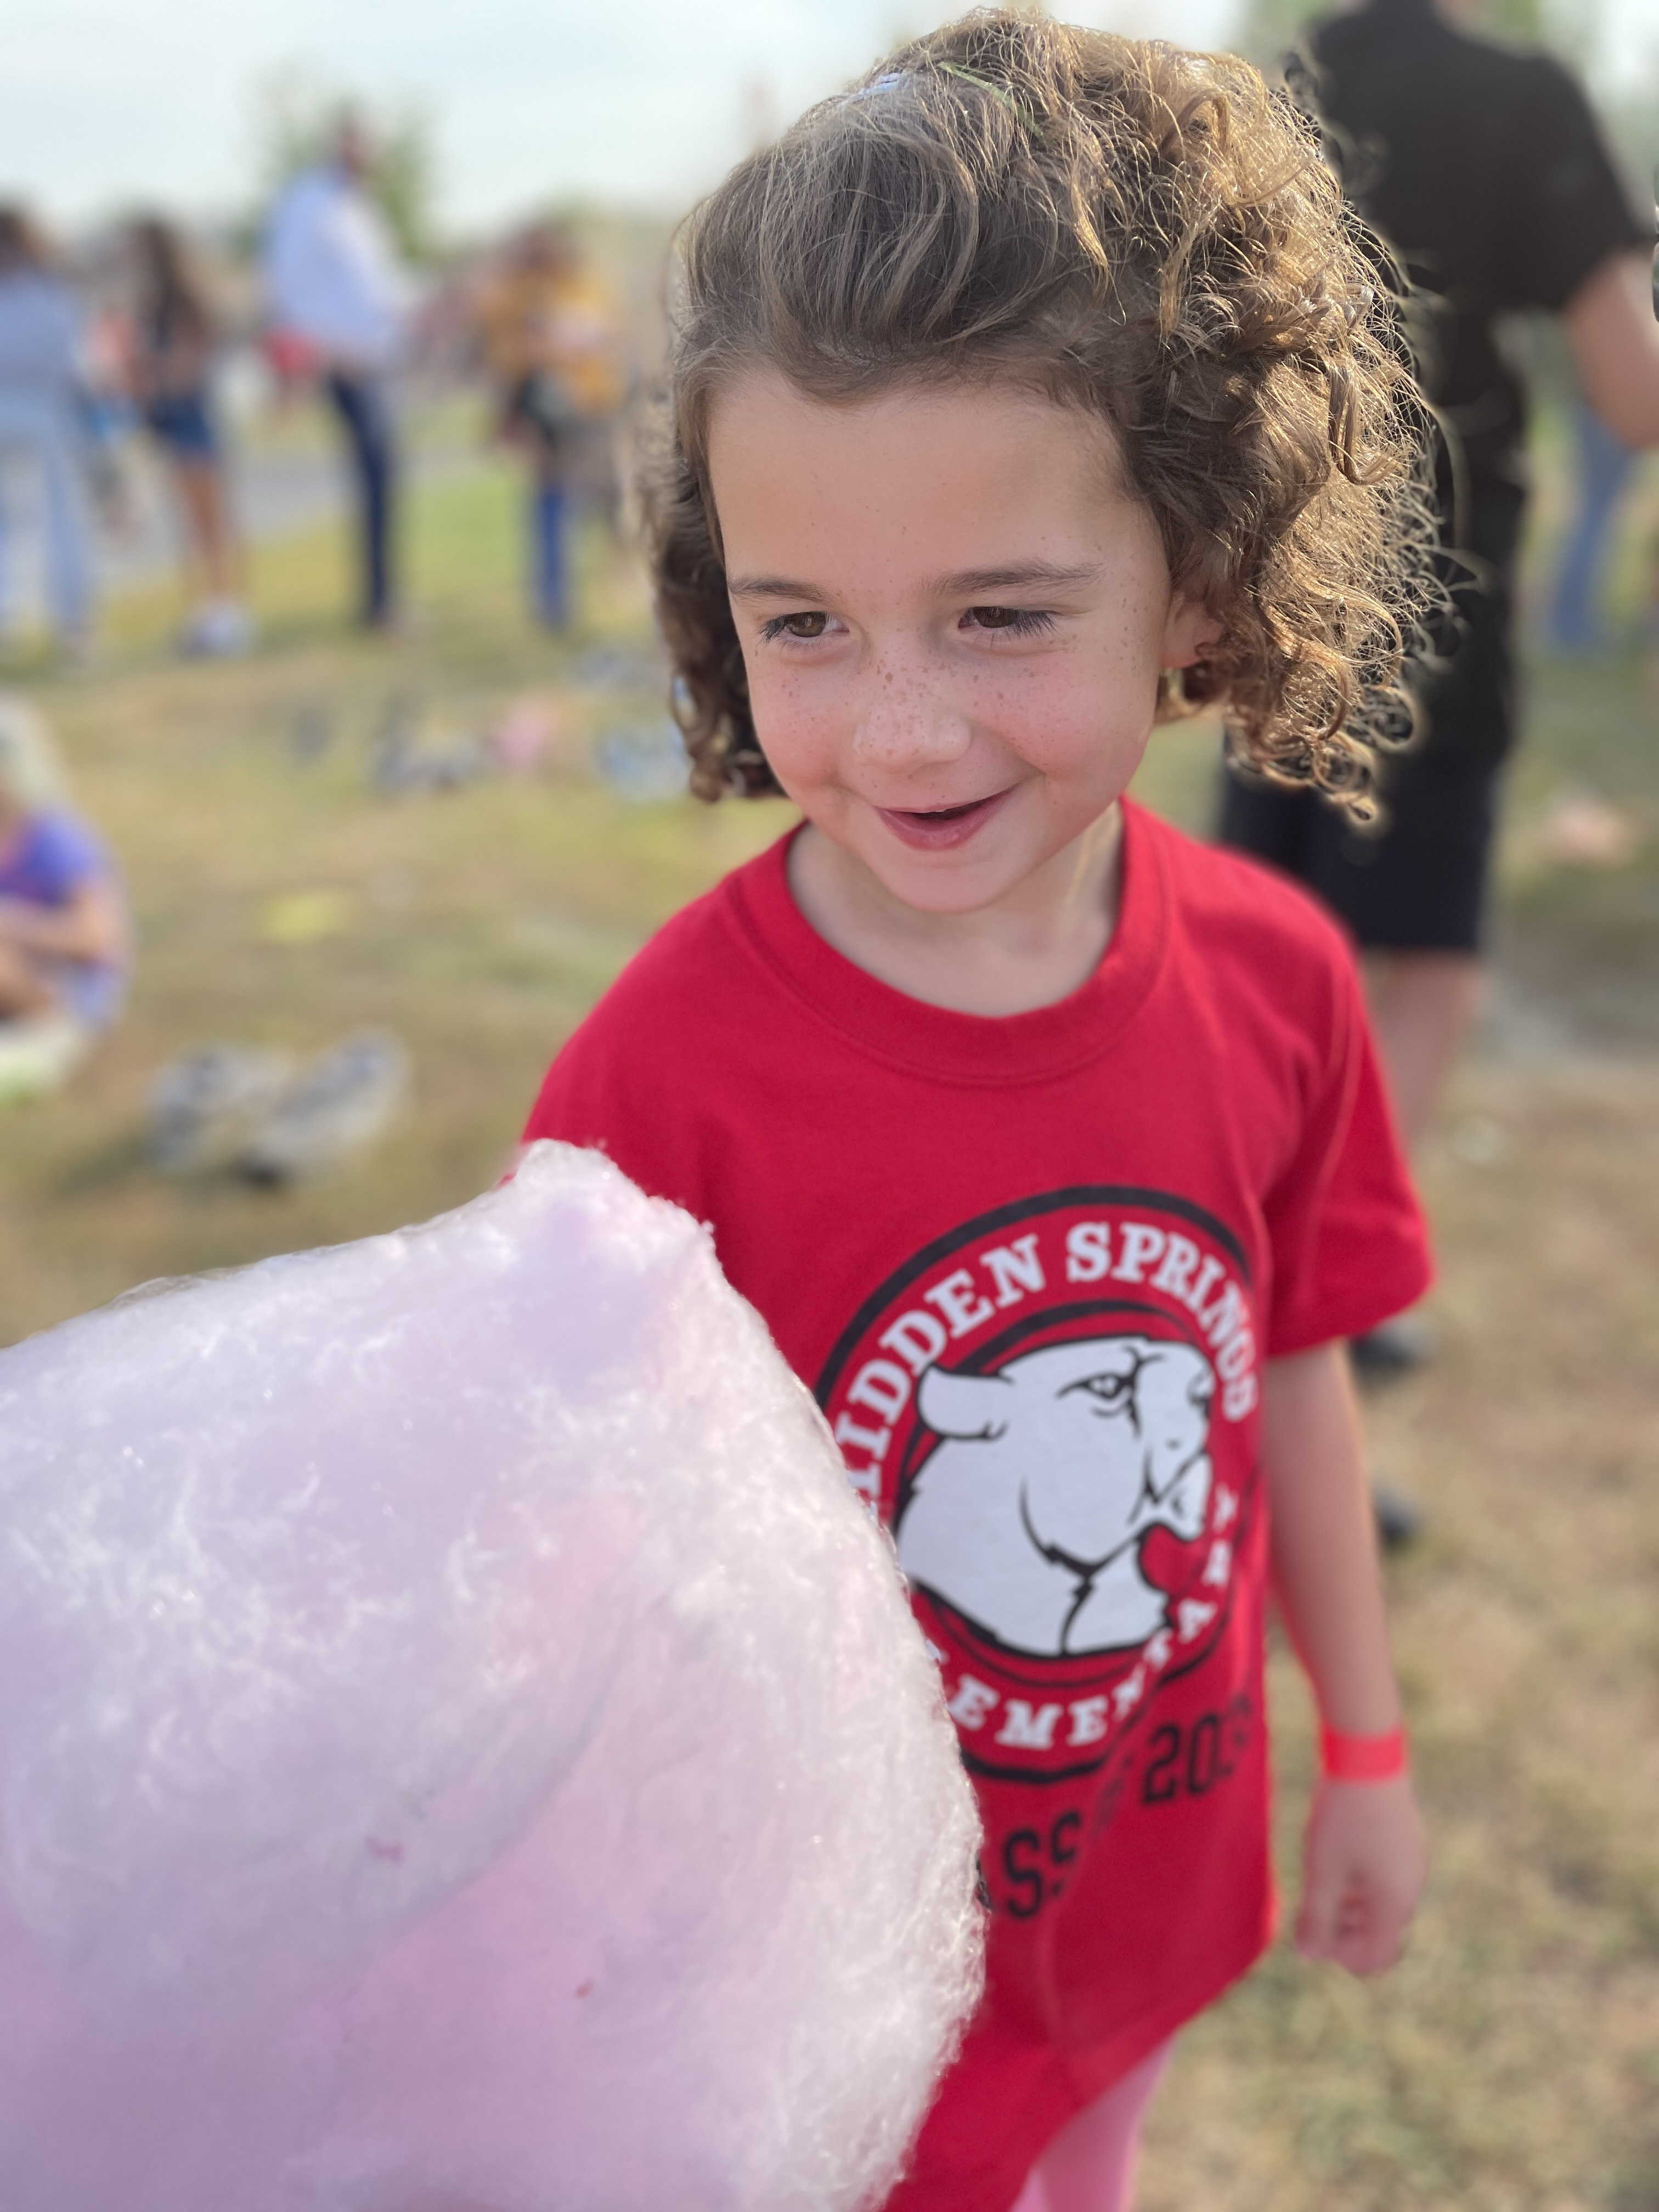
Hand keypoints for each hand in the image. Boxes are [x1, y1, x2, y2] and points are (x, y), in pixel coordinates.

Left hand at [1295, 1771, 1426, 1975]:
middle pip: (1381, 1933)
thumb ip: (1316, 1919)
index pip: (1376, 1958)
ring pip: (1383, 1905)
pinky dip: (1362, 1884)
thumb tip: (1308, 1957)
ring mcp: (1412, 1863)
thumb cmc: (1342, 1820)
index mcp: (1394, 1904)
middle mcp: (1411, 1888)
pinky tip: (1336, 1861)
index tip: (1314, 1933)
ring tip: (1320, 1886)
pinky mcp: (1407, 1842)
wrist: (1367, 1759)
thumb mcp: (1322, 1872)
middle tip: (1311, 1909)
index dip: (1342, 1957)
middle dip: (1344, 1932)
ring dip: (1352, 1909)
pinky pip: (1387, 1879)